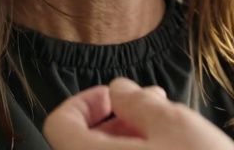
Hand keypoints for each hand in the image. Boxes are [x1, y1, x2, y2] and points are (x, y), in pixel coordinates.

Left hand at [42, 78, 233, 148]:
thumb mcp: (175, 124)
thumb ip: (137, 101)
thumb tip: (118, 89)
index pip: (59, 124)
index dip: (85, 101)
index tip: (116, 96)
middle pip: (83, 144)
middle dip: (117, 119)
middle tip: (154, 105)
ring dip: (129, 141)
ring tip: (170, 130)